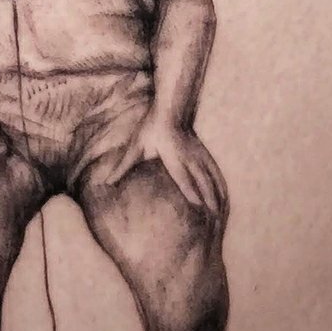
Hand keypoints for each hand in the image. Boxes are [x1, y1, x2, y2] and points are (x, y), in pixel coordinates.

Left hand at [104, 113, 226, 216]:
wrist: (172, 109)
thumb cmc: (151, 128)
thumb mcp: (135, 146)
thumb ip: (123, 166)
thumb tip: (106, 181)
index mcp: (173, 155)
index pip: (183, 175)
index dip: (191, 190)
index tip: (198, 205)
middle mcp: (190, 157)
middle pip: (203, 180)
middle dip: (210, 200)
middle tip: (215, 221)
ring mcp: (200, 156)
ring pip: (213, 178)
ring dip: (219, 197)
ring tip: (223, 216)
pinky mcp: (205, 156)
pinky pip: (217, 174)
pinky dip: (221, 188)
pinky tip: (225, 200)